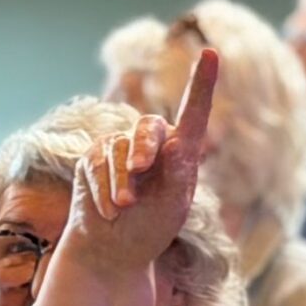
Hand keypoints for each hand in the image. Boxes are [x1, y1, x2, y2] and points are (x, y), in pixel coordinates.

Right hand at [67, 49, 217, 273]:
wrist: (112, 251)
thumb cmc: (150, 230)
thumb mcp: (172, 208)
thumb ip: (177, 177)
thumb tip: (177, 146)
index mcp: (182, 152)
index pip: (194, 113)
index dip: (202, 83)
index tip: (212, 53)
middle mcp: (152, 143)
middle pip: (149, 127)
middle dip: (143, 147)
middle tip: (140, 168)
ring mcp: (119, 148)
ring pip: (119, 149)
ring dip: (122, 181)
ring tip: (124, 208)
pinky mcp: (93, 158)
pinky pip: (96, 164)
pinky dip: (103, 190)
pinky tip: (109, 212)